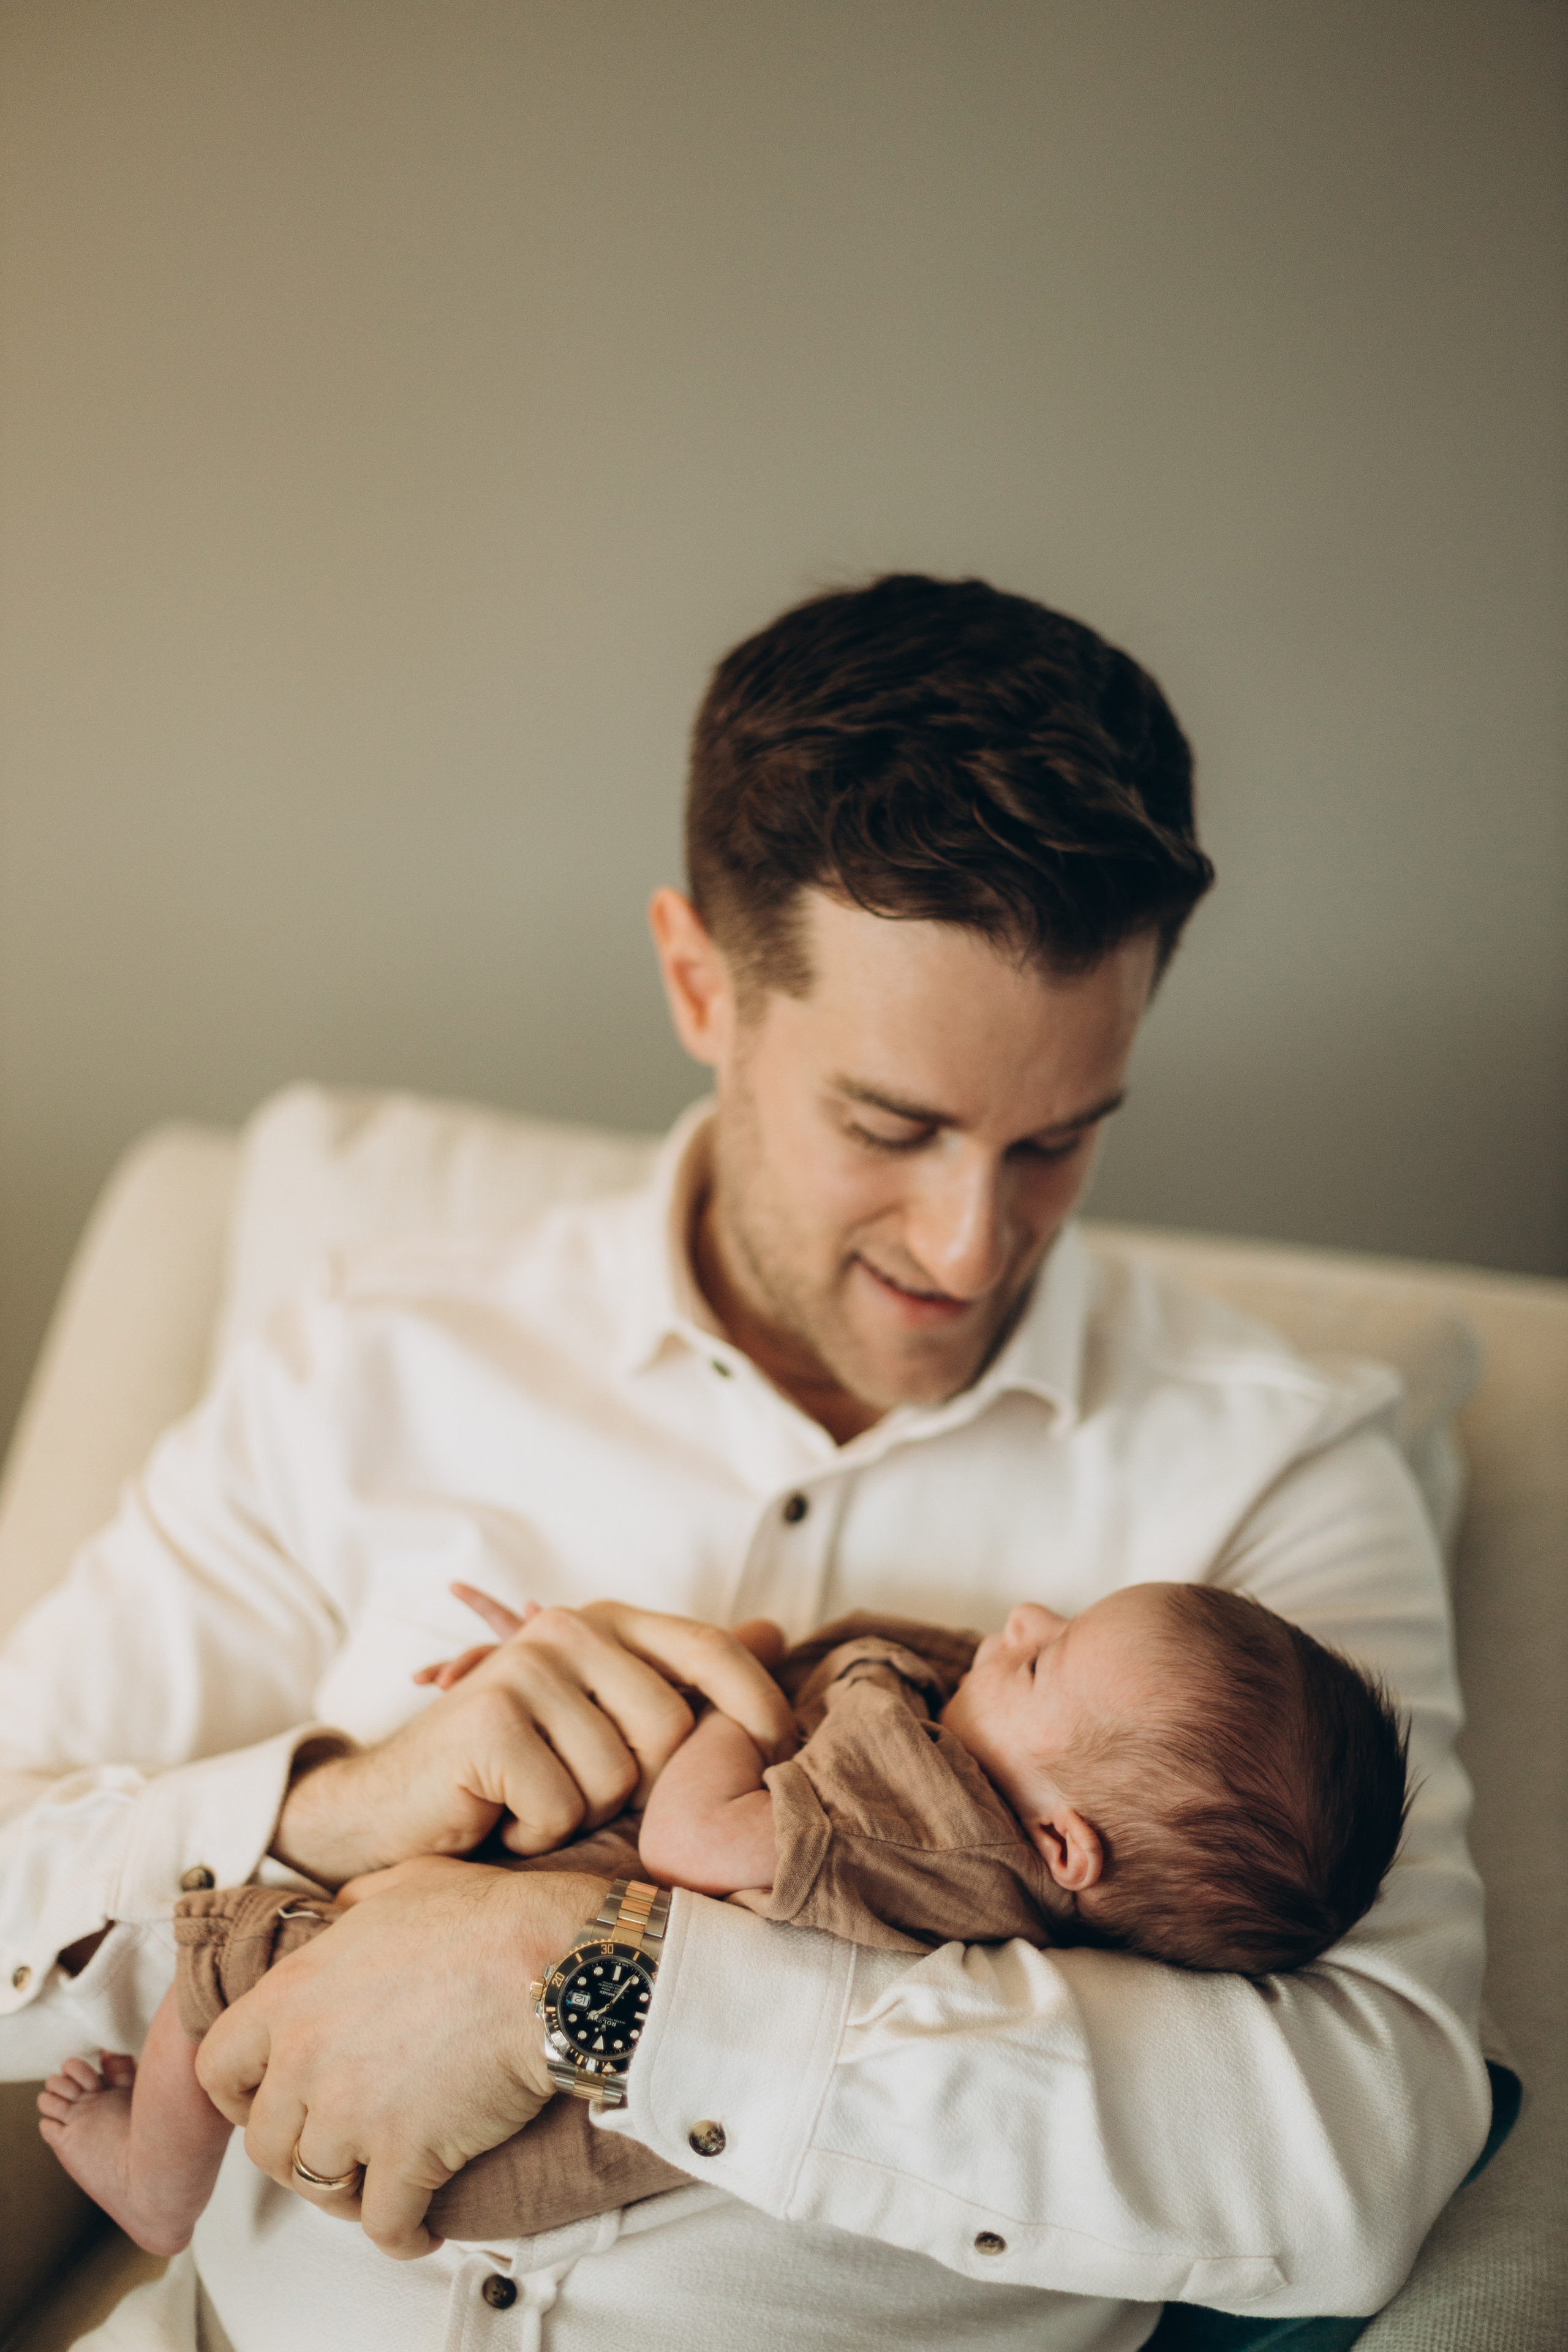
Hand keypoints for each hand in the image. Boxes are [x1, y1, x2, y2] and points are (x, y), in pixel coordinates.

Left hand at [196, 1856, 604, 2260]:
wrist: (550, 1964)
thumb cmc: (486, 1917)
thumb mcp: (404, 1884)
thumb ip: (356, 1905)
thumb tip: (344, 1911)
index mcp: (294, 1994)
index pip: (216, 2066)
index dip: (237, 2094)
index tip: (263, 2103)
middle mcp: (307, 2059)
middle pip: (266, 2142)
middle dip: (295, 2154)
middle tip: (332, 2151)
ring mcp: (352, 2114)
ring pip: (318, 2186)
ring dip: (344, 2195)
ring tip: (375, 2191)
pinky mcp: (407, 2158)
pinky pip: (384, 2226)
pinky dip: (402, 2236)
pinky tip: (423, 2231)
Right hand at [273, 1596, 795, 1886]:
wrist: (393, 1811)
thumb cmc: (516, 1775)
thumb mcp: (607, 1723)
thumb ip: (685, 1680)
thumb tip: (776, 1632)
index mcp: (603, 1624)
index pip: (707, 1645)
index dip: (756, 1702)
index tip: (778, 1756)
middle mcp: (565, 1630)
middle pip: (672, 1728)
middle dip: (641, 1790)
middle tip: (581, 1794)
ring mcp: (525, 1669)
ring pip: (619, 1777)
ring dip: (579, 1817)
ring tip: (533, 1801)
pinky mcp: (491, 1720)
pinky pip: (563, 1806)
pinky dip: (535, 1835)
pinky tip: (499, 1818)